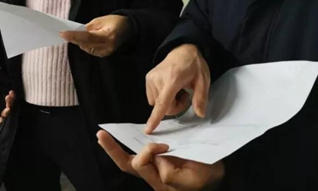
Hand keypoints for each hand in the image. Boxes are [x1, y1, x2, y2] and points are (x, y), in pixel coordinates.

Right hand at [0, 65, 15, 124]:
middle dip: (6, 112)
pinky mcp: (8, 88)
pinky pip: (13, 95)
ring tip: (8, 97)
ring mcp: (2, 94)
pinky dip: (13, 96)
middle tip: (6, 109)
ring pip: (9, 104)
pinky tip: (10, 92)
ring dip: (10, 103)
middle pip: (3, 111)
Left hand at [60, 15, 131, 56]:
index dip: (74, 36)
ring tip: (73, 37)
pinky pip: (92, 52)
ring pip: (88, 49)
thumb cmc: (115, 21)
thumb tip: (78, 32)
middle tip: (64, 34)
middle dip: (74, 39)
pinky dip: (86, 46)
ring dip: (79, 43)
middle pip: (86, 44)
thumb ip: (89, 27)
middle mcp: (108, 46)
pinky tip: (82, 42)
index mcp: (107, 35)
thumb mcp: (101, 20)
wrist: (129, 28)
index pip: (87, 37)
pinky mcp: (106, 54)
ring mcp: (107, 52)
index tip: (63, 33)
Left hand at [97, 130, 223, 190]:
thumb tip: (159, 160)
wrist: (217, 180)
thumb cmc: (208, 178)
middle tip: (101, 135)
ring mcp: (154, 171)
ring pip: (130, 161)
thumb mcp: (195, 178)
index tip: (164, 145)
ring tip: (103, 136)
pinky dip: (127, 147)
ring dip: (115, 149)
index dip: (148, 152)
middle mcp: (154, 177)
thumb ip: (173, 174)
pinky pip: (139, 157)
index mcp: (161, 181)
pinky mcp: (158, 164)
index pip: (142, 164)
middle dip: (113, 150)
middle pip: (128, 164)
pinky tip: (120, 138)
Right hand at [145, 44, 210, 133]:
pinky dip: (161, 97)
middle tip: (185, 95)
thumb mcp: (203, 80)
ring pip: (157, 104)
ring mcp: (151, 78)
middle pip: (163, 107)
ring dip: (168, 102)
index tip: (148, 129)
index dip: (155, 118)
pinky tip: (169, 87)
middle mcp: (158, 79)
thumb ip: (201, 97)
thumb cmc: (194, 65)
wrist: (183, 49)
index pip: (162, 102)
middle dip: (175, 107)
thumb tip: (200, 114)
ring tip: (177, 90)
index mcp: (172, 80)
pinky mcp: (148, 78)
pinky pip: (153, 98)